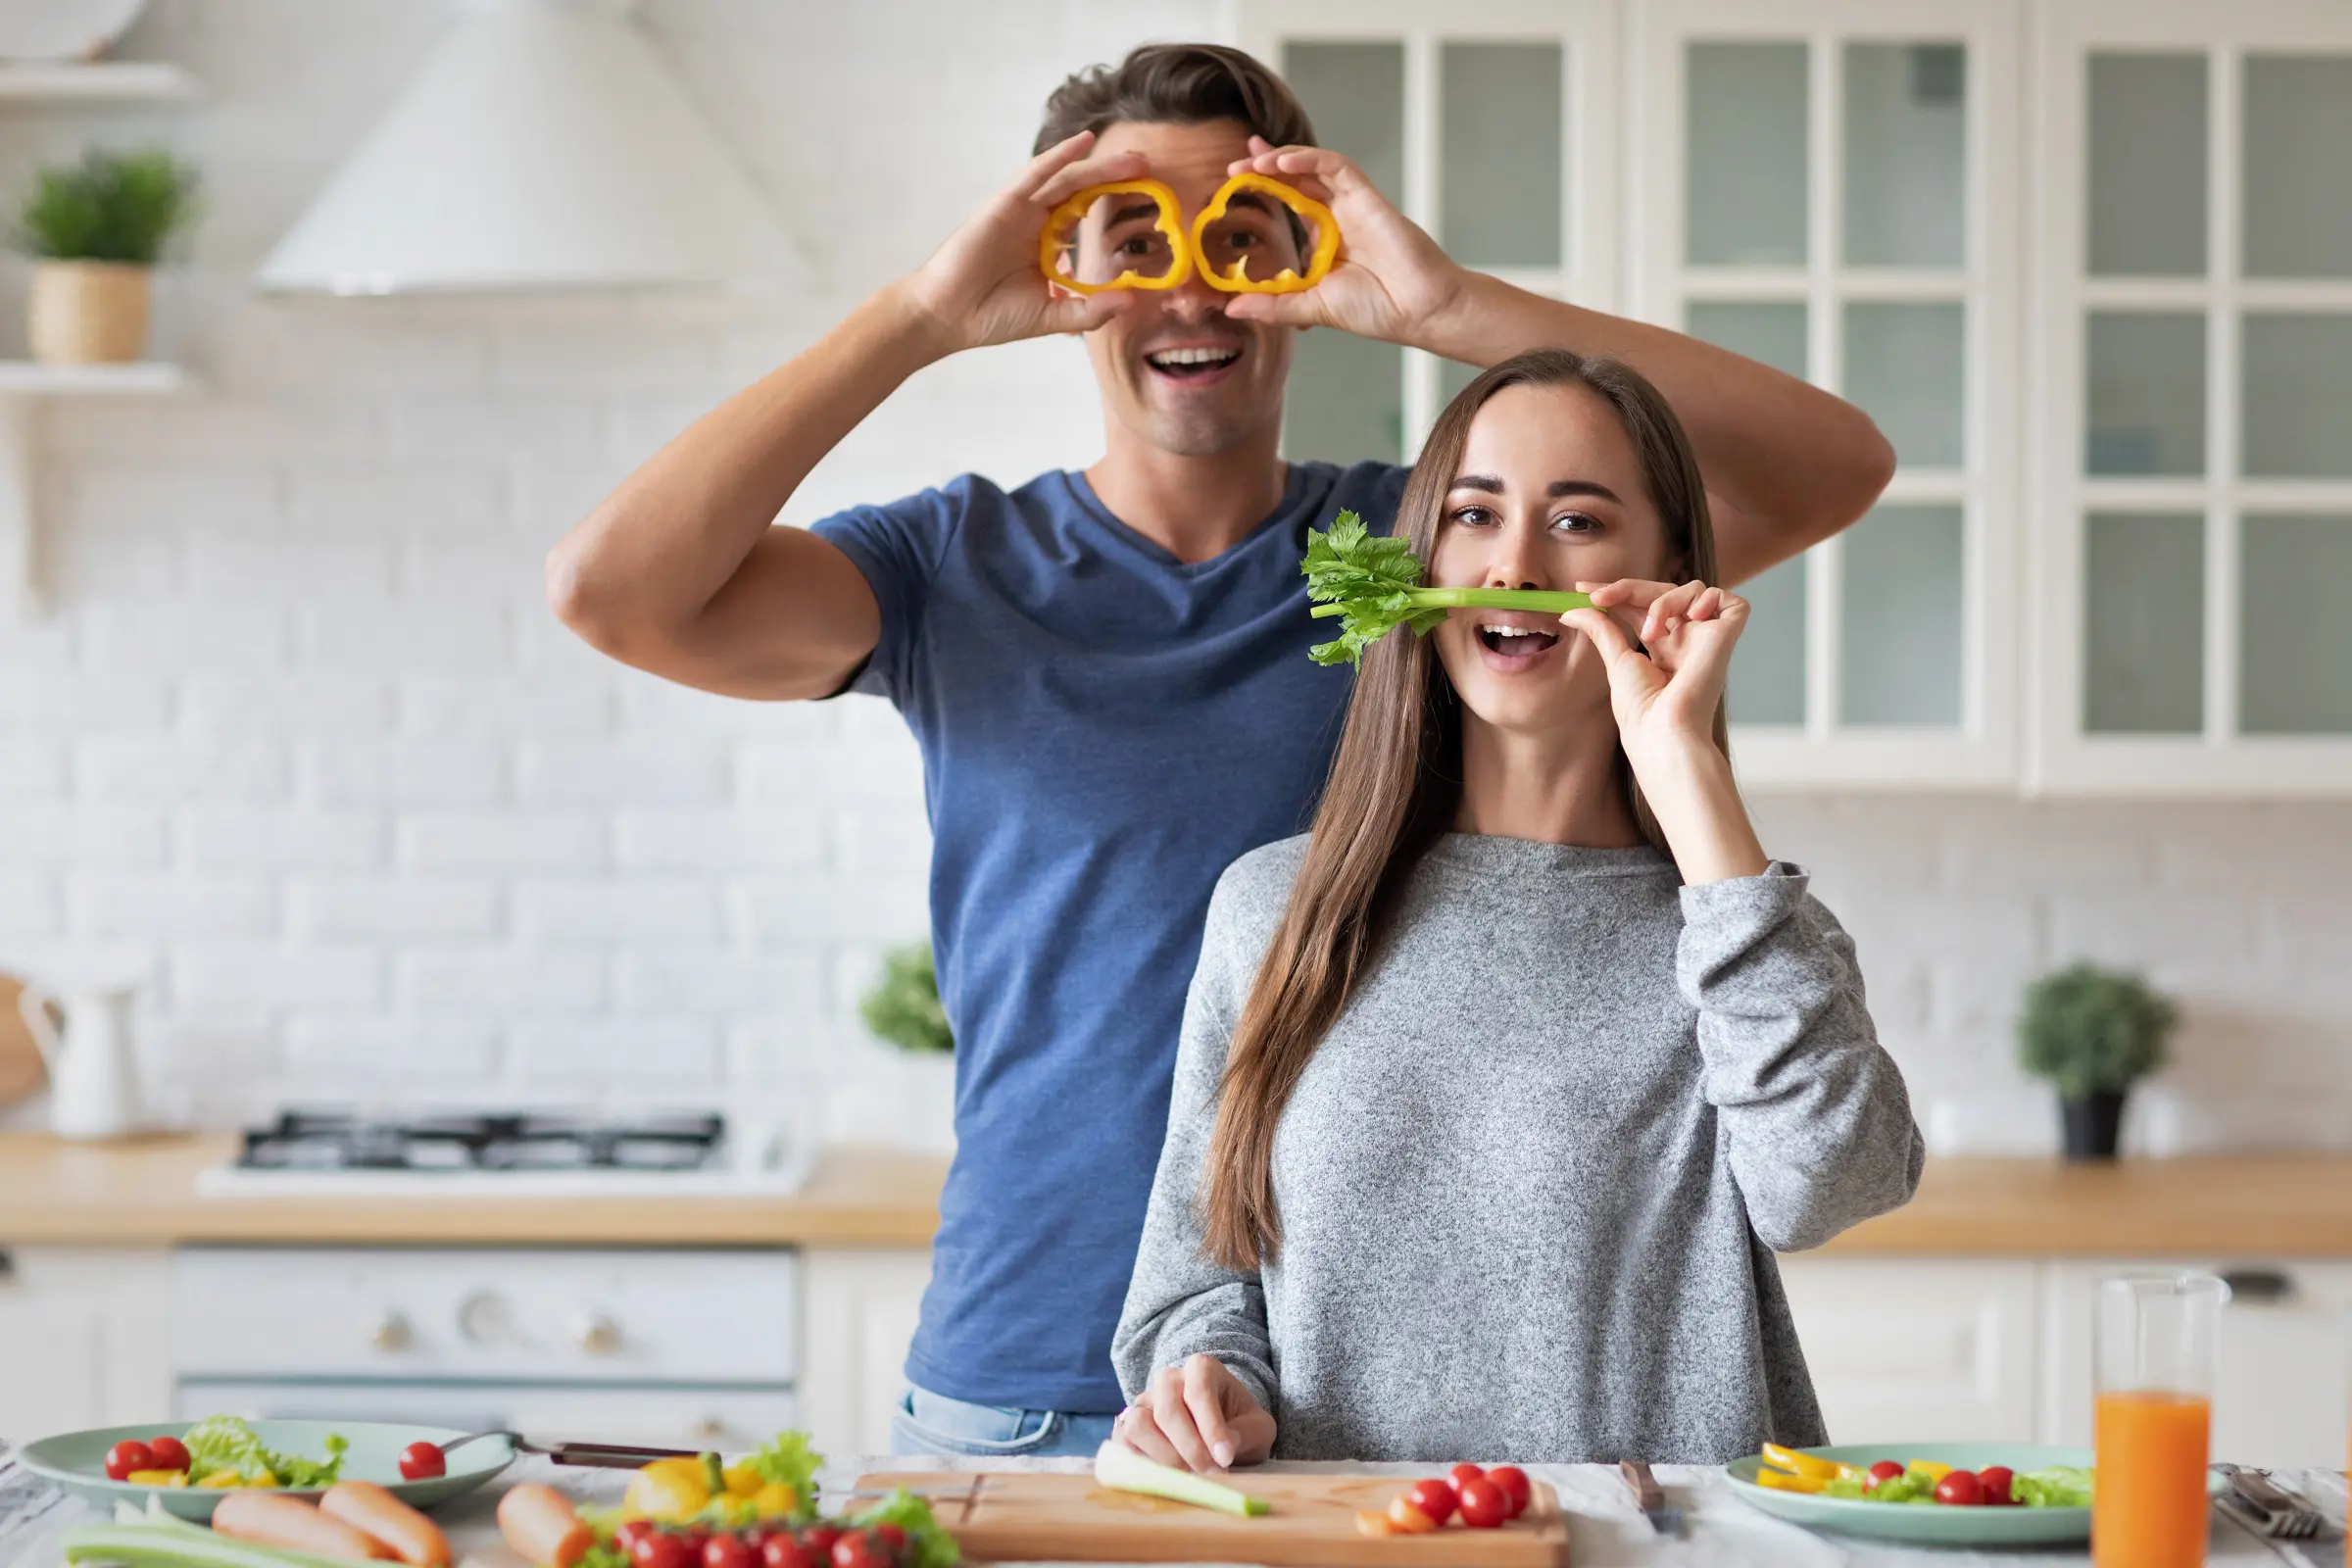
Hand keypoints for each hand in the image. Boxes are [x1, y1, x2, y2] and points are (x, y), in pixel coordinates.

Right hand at [896, 131, 1142, 354]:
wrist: (948, 317)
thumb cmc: (991, 316)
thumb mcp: (1052, 317)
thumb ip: (1090, 310)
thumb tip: (1131, 301)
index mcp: (1046, 244)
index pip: (1085, 215)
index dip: (1112, 202)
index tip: (1146, 197)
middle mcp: (1034, 222)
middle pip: (1080, 191)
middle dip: (1113, 176)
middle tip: (1146, 165)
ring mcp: (1019, 212)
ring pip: (1065, 180)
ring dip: (1097, 166)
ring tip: (1130, 157)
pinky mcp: (1003, 206)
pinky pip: (1034, 176)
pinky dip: (1058, 158)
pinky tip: (1082, 144)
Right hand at [1114, 1354, 1276, 1472]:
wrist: (1219, 1435)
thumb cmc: (1241, 1428)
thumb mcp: (1258, 1429)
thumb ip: (1247, 1434)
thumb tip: (1223, 1449)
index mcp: (1201, 1368)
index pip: (1199, 1391)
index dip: (1211, 1427)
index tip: (1225, 1458)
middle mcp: (1168, 1379)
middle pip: (1168, 1410)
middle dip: (1190, 1448)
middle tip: (1211, 1475)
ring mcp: (1144, 1402)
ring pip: (1139, 1424)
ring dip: (1164, 1457)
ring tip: (1190, 1477)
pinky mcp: (1127, 1426)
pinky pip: (1122, 1442)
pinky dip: (1141, 1463)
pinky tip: (1168, 1477)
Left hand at [1214, 137, 1467, 343]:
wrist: (1418, 310)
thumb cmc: (1376, 310)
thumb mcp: (1311, 307)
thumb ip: (1273, 305)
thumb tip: (1231, 307)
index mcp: (1323, 240)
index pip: (1288, 204)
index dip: (1263, 189)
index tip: (1234, 185)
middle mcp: (1336, 217)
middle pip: (1295, 180)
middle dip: (1264, 168)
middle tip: (1233, 168)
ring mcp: (1351, 205)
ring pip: (1312, 168)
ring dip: (1281, 160)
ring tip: (1252, 162)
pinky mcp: (1367, 196)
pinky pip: (1336, 166)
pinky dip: (1309, 159)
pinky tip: (1283, 161)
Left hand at [1561, 578, 1747, 762]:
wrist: (1662, 731)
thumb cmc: (1641, 710)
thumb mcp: (1616, 660)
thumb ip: (1600, 629)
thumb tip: (1571, 609)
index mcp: (1663, 649)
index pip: (1642, 606)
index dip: (1617, 592)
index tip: (1583, 590)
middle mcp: (1687, 641)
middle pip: (1663, 592)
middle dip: (1629, 588)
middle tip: (1599, 597)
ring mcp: (1707, 638)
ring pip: (1692, 590)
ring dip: (1664, 601)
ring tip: (1650, 633)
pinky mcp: (1726, 637)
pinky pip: (1729, 599)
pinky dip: (1708, 598)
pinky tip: (1692, 617)